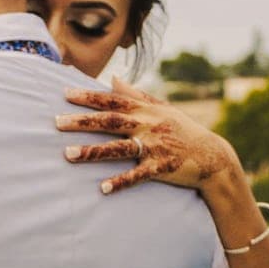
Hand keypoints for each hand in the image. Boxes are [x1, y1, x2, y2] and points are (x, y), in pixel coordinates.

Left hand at [56, 82, 240, 194]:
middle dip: (82, 121)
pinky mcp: (161, 168)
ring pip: (118, 148)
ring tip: (68, 155)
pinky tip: (103, 188)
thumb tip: (112, 79)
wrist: (212, 156)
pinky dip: (121, 181)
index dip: (89, 96)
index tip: (65, 93)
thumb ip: (136, 94)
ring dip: (92, 151)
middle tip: (56, 122)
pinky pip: (138, 175)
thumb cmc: (184, 130)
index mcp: (146, 110)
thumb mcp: (162, 108)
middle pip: (110, 121)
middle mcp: (147, 125)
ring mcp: (154, 146)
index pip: (113, 100)